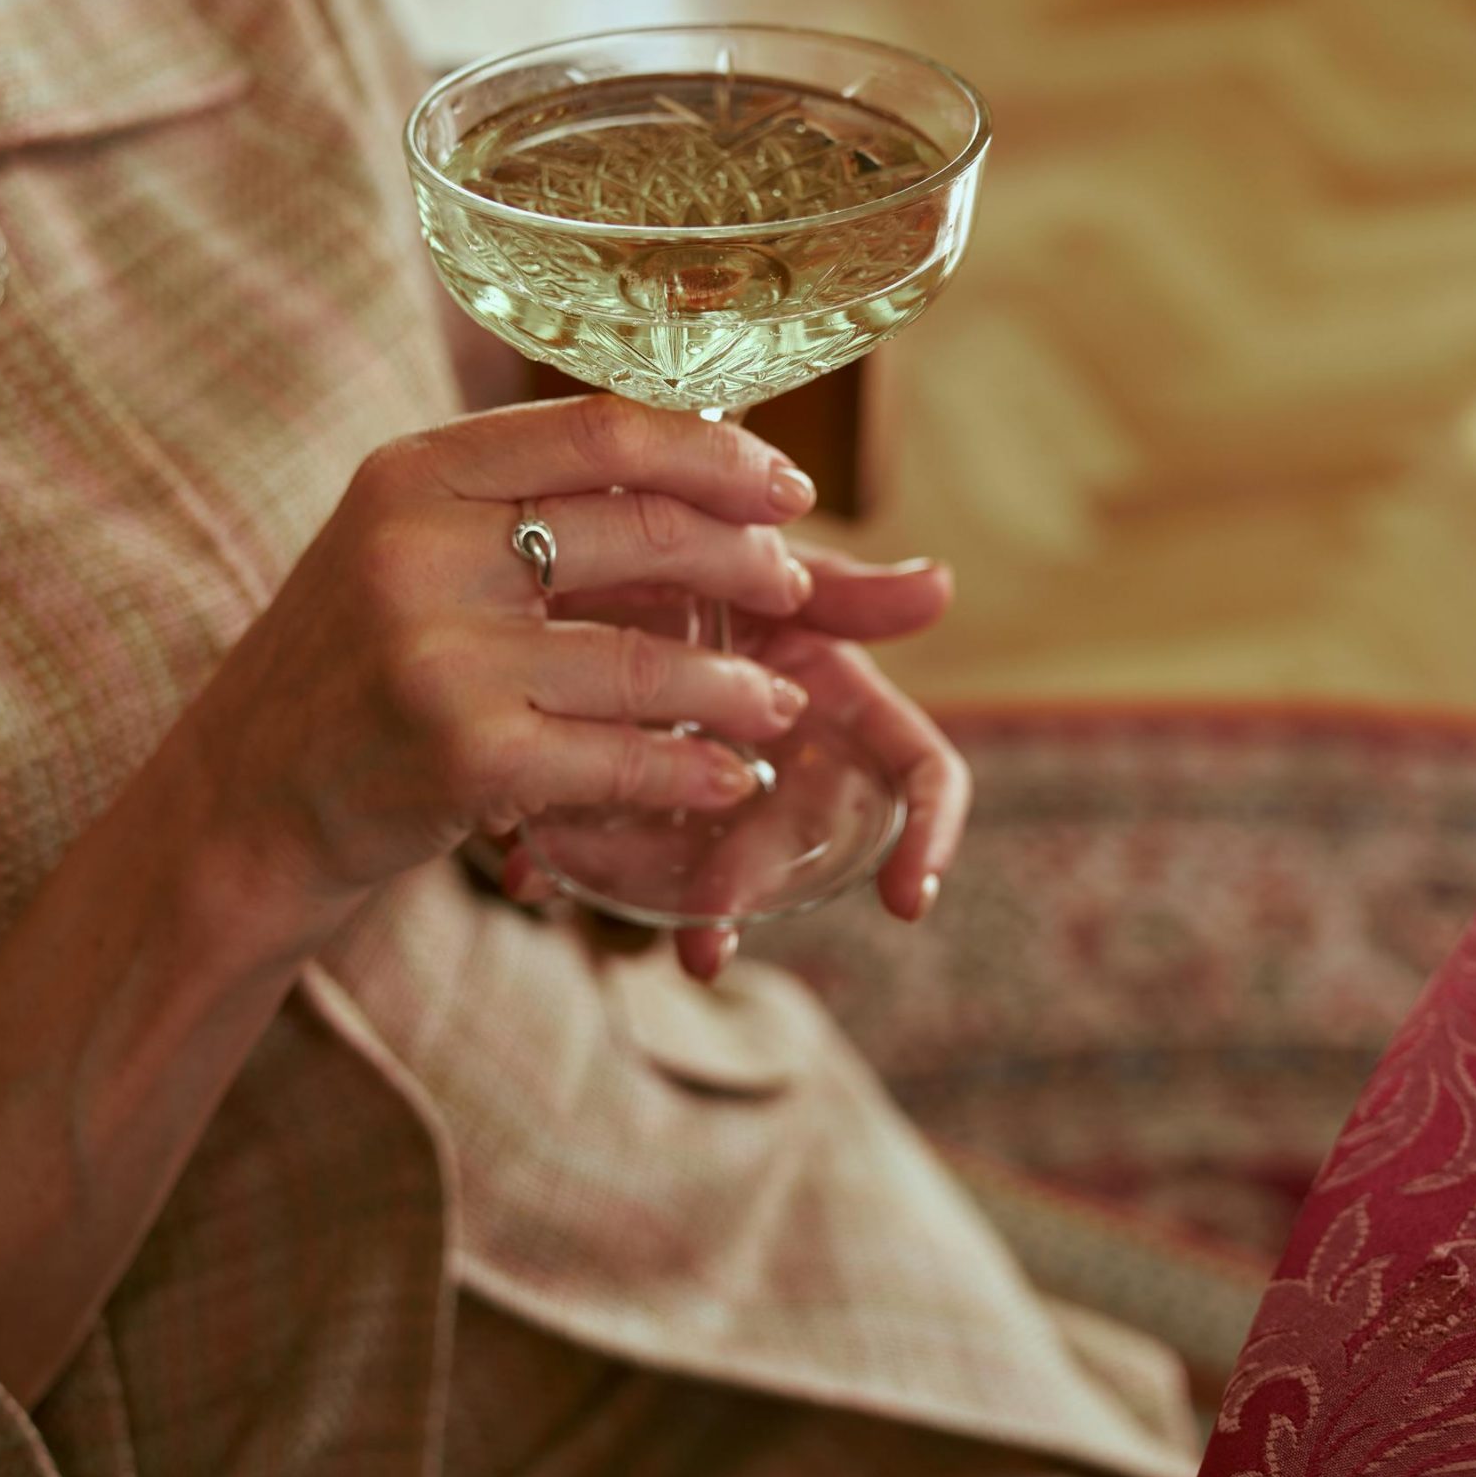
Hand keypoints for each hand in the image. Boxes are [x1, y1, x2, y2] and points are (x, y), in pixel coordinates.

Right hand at [168, 397, 819, 957]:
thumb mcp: (409, 551)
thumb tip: (709, 459)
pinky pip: (619, 757)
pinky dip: (690, 771)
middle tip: (795, 591)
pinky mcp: (461, 756)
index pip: (601, 429)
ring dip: (737, 684)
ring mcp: (440, 655)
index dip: (715, 454)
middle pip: (641, 529)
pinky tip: (728, 778)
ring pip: (646, 656)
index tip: (784, 487)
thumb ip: (527, 508)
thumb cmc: (351, 668)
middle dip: (747, 561)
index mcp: (416, 473)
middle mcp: (422, 547)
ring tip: (778, 701)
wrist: (239, 804)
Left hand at [501, 548, 970, 982]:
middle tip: (708, 939)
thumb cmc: (695, 546)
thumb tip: (944, 583)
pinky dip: (565, 861)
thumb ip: (840, 587)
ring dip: (666, 899)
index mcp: (837, 699)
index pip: (914, 774)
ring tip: (625, 918)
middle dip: (755, 887)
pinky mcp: (612, 786)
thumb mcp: (761, 562)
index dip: (927, 836)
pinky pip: (601, 842)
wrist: (584, 538)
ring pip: (701, 859)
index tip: (906, 900)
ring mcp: (696, 777)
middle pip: (795, 837)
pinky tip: (530, 871)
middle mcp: (779, 751)